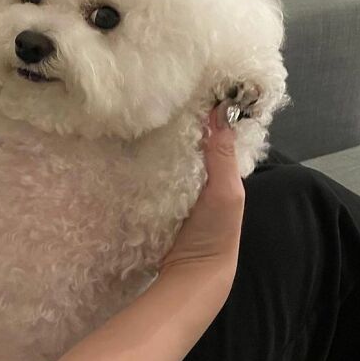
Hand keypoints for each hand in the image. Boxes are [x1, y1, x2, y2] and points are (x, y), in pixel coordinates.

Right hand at [160, 101, 244, 275]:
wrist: (191, 275)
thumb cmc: (215, 232)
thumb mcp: (225, 191)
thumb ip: (221, 155)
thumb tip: (219, 110)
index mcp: (223, 173)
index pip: (216, 133)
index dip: (207, 111)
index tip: (189, 85)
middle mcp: (202, 177)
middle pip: (191, 141)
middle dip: (180, 121)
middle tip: (160, 94)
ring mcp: (179, 188)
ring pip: (172, 155)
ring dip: (161, 138)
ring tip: (144, 111)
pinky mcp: (159, 199)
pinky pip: (155, 172)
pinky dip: (148, 158)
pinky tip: (134, 144)